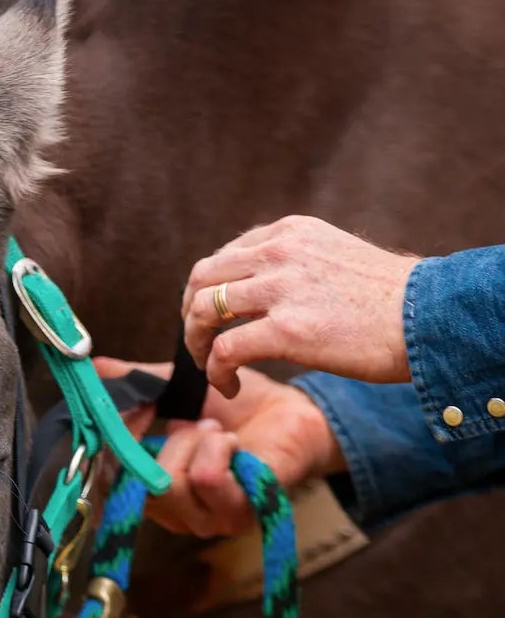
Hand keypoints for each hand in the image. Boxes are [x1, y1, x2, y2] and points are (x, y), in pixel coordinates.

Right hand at [95, 359, 345, 539]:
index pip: (114, 481)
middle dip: (158, 439)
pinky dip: (216, 447)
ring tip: (215, 430)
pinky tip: (232, 442)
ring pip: (170, 482)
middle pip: (138, 486)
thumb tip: (94, 366)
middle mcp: (179, 515)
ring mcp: (209, 520)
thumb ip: (136, 384)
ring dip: (193, 441)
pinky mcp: (241, 511)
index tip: (139, 406)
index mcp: (158, 491)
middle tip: (187, 417)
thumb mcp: (179, 389)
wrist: (295, 414)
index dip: (119, 440)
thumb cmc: (240, 408)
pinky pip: (207, 478)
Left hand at [181, 216, 417, 396]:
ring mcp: (280, 289)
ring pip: (204, 312)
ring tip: (209, 365)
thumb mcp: (334, 257)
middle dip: (191, 313)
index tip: (213, 316)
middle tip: (199, 342)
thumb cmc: (388, 298)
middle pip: (202, 278)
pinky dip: (216, 370)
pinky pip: (224, 350)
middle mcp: (278, 253)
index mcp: (289, 233)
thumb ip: (295, 263)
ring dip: (197, 343)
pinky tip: (228, 384)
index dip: (208, 290)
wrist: (425, 317)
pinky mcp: (285, 330)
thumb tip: (262, 287)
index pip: (225, 255)